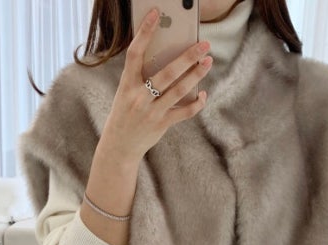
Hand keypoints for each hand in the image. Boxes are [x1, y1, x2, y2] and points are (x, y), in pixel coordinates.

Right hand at [99, 9, 213, 162]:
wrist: (119, 147)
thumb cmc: (125, 114)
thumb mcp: (126, 93)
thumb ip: (142, 78)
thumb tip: (170, 60)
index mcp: (127, 85)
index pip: (135, 53)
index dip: (145, 32)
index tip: (155, 14)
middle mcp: (138, 97)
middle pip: (167, 73)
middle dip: (187, 57)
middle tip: (204, 44)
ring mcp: (151, 112)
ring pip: (179, 90)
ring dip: (196, 75)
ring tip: (208, 62)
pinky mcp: (161, 124)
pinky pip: (184, 112)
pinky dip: (196, 103)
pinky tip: (203, 94)